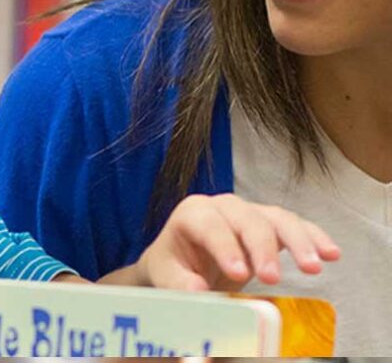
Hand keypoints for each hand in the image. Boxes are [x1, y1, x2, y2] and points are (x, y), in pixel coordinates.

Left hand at [135, 194, 340, 291]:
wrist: (183, 259)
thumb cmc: (175, 267)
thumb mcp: (168, 276)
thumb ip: (180, 284)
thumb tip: (198, 292)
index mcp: (193, 214)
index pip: (210, 224)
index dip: (225, 246)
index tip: (239, 273)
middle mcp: (222, 206)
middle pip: (246, 218)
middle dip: (261, 246)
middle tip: (272, 278)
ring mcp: (248, 212)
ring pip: (275, 217)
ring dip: (297, 239)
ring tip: (313, 267)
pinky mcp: (269, 224)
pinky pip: (294, 224)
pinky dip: (313, 236)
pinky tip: (331, 253)